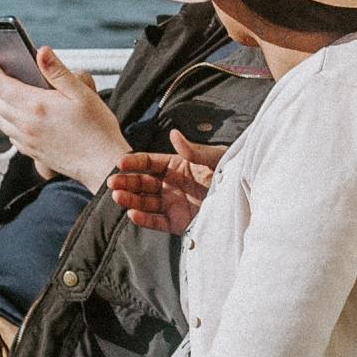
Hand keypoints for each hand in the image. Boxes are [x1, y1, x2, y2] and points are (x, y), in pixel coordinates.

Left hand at [0, 49, 126, 190]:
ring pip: (0, 120)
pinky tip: (23, 117)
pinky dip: (9, 122)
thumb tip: (41, 53)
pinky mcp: (32, 152)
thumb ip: (58, 71)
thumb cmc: (97, 130)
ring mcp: (27, 141)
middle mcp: (26, 125)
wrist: (103, 164)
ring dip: (0, 104)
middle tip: (3, 73)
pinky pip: (10, 135)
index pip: (1, 84)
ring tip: (11, 93)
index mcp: (36, 106)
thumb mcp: (81, 93)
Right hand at [109, 129, 225, 237]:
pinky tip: (132, 214)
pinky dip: (143, 219)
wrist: (244, 200)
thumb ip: (193, 150)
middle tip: (112, 182)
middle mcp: (170, 184)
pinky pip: (156, 221)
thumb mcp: (214, 159)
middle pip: (142, 182)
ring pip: (144, 202)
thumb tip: (173, 134)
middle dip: (126, 182)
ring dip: (130, 199)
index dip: (134, 162)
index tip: (120, 162)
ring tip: (117, 197)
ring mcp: (172, 204)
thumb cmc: (231, 173)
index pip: (149, 162)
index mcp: (176, 165)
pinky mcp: (176, 223)